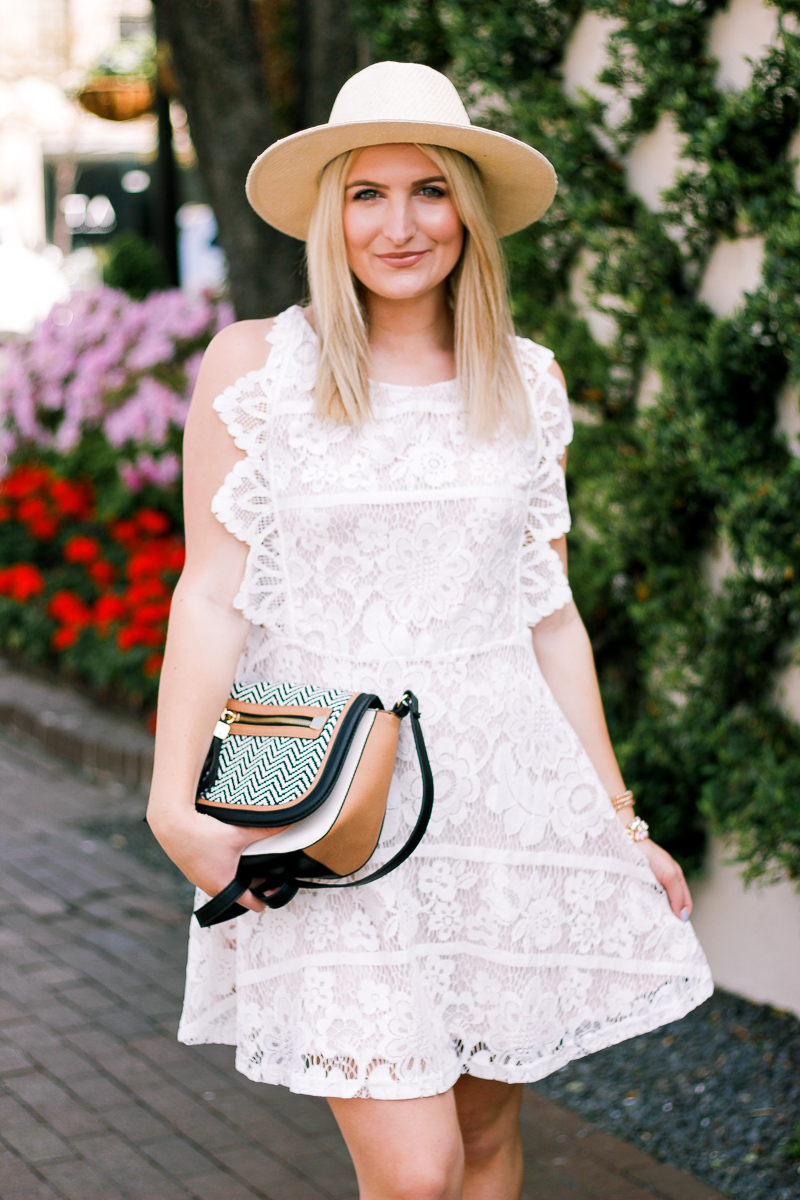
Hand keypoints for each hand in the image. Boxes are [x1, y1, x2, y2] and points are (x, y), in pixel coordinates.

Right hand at [147, 806, 286, 914]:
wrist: (171, 824)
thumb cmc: (202, 834)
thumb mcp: (238, 834)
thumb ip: (265, 831)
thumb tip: (287, 824)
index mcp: (222, 886)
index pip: (249, 903)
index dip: (265, 899)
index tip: (273, 894)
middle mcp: (209, 887)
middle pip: (239, 892)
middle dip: (254, 883)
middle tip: (267, 869)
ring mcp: (199, 878)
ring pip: (226, 881)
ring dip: (238, 873)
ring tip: (249, 857)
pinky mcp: (192, 867)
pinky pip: (214, 872)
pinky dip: (224, 866)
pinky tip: (229, 851)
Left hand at [638, 837, 692, 921]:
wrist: (627, 844)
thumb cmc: (651, 856)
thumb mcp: (670, 875)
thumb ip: (678, 895)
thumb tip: (683, 917)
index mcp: (676, 880)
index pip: (685, 903)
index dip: (683, 915)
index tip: (676, 928)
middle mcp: (664, 884)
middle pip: (671, 907)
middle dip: (668, 917)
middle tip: (662, 928)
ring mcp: (650, 886)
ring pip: (657, 907)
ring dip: (655, 914)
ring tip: (651, 923)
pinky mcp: (638, 888)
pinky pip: (644, 903)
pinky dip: (644, 909)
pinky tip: (641, 914)